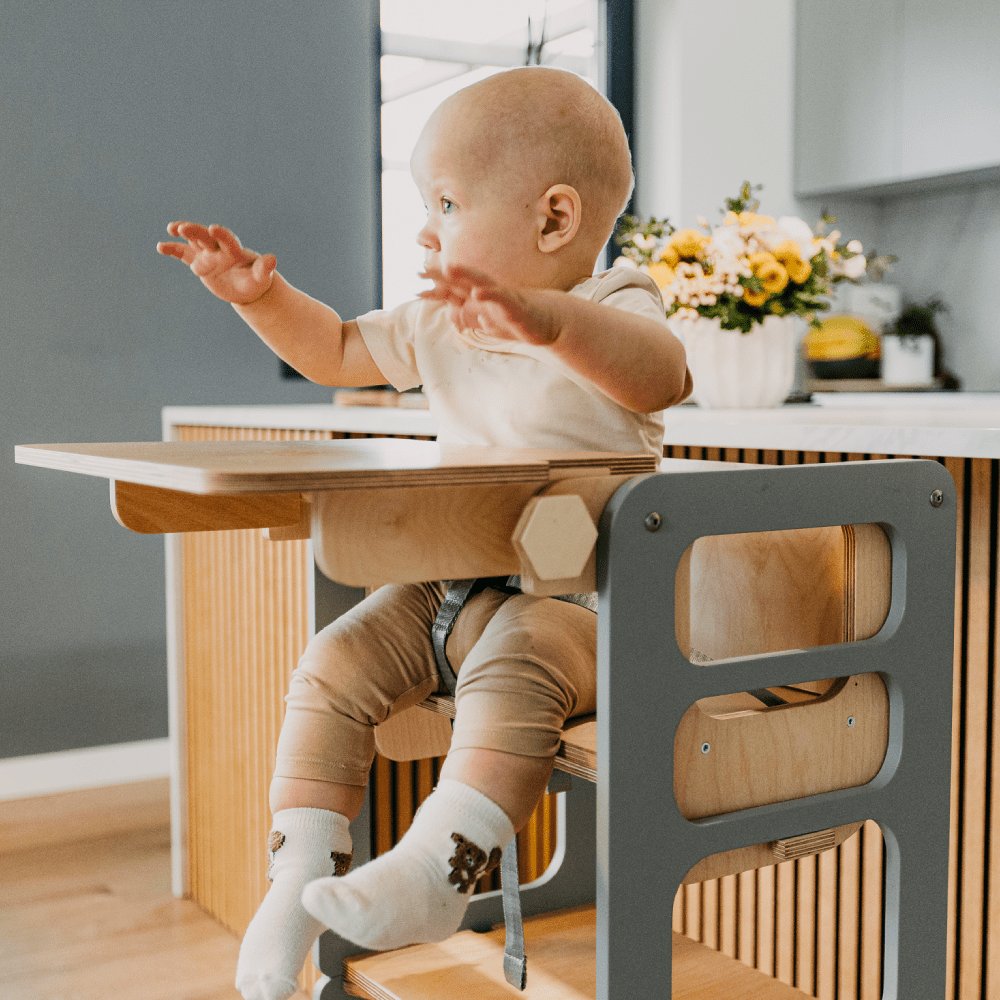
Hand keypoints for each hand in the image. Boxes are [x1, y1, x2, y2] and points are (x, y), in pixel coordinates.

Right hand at [157, 222, 276, 304]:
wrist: (246, 289)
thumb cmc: (257, 282)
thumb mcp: (262, 278)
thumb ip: (264, 269)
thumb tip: (272, 260)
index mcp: (234, 250)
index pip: (227, 239)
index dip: (221, 234)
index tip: (213, 228)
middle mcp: (219, 248)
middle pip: (206, 237)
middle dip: (195, 231)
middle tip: (182, 228)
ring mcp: (207, 254)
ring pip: (193, 241)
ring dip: (183, 234)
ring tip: (171, 229)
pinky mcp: (198, 262)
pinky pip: (184, 254)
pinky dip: (173, 250)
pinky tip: (161, 247)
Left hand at [419, 265, 559, 346]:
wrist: (549, 321)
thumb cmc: (519, 320)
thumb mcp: (489, 323)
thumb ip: (471, 317)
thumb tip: (453, 315)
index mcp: (481, 298)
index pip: (456, 292)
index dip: (436, 288)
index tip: (417, 285)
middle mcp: (489, 293)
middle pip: (463, 282)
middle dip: (442, 276)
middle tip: (421, 271)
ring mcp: (503, 297)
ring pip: (481, 284)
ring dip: (465, 276)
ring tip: (448, 268)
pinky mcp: (516, 306)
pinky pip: (502, 299)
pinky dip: (490, 296)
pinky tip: (478, 293)